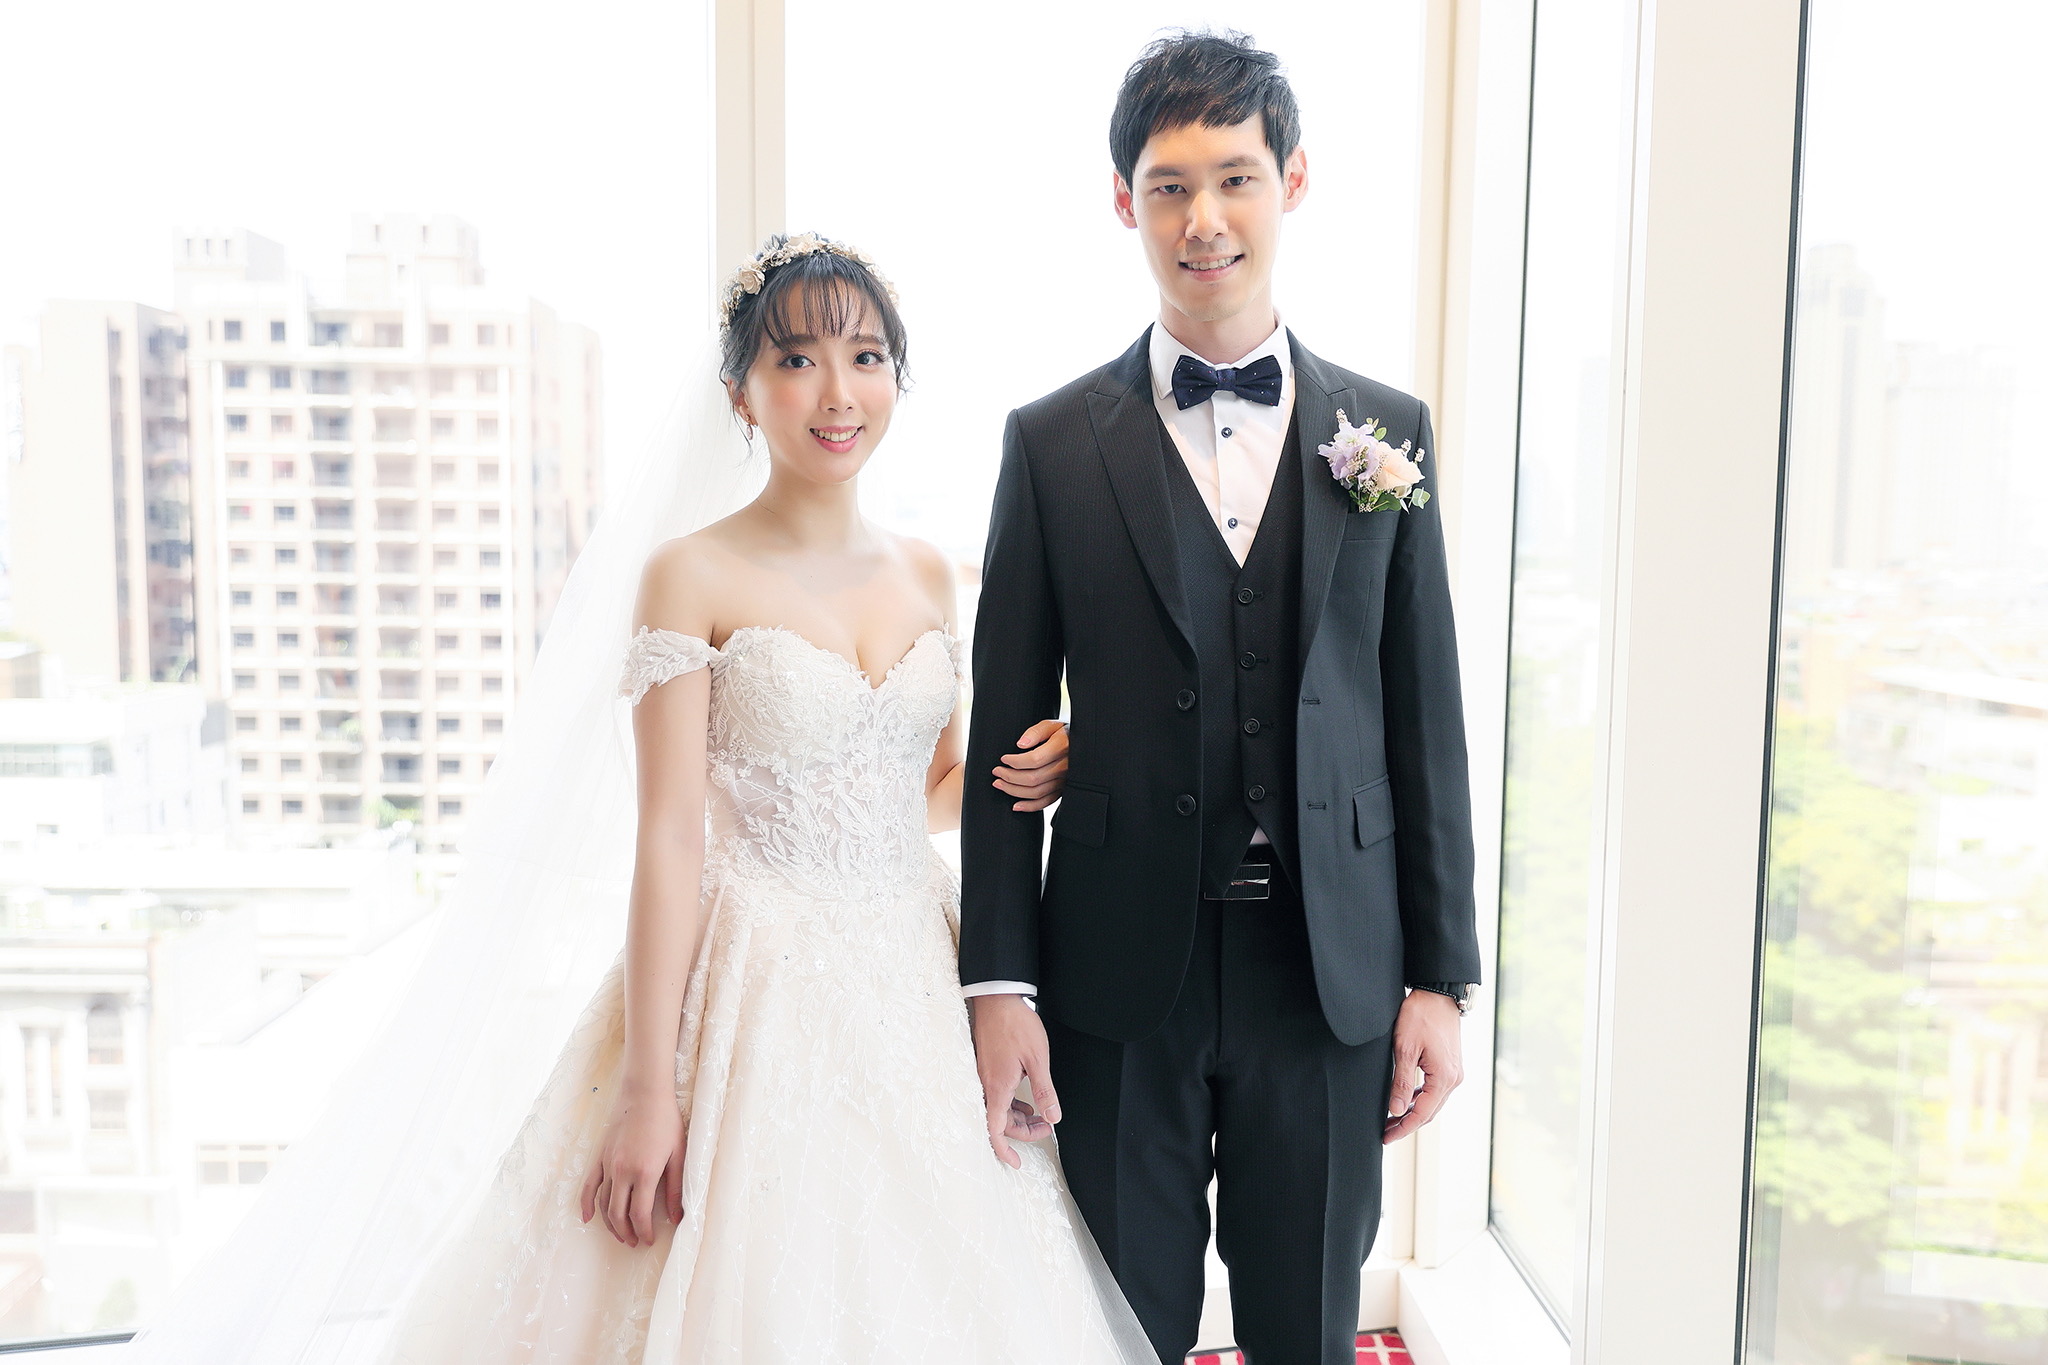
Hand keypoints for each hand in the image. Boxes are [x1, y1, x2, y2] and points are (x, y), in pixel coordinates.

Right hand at [579, 1083, 686, 1246]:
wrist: (644, 1094)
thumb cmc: (666, 1122)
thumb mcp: (678, 1155)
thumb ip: (676, 1188)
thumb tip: (677, 1217)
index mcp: (644, 1173)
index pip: (639, 1215)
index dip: (644, 1232)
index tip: (649, 1240)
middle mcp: (622, 1172)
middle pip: (618, 1214)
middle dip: (626, 1233)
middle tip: (635, 1242)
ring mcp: (608, 1165)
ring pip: (603, 1204)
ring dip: (610, 1224)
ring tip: (621, 1235)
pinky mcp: (599, 1157)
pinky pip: (589, 1186)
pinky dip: (586, 1204)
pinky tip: (588, 1218)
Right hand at [970, 994, 1060, 1167]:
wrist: (997, 999)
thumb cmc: (1016, 1025)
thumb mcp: (1038, 1059)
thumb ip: (1044, 1090)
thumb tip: (1052, 1117)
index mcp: (998, 1087)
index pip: (995, 1130)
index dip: (1004, 1150)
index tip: (1016, 1163)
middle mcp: (987, 1085)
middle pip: (1000, 1122)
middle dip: (1023, 1131)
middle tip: (1046, 1127)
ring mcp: (985, 1077)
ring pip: (998, 1109)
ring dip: (1018, 1117)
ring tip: (1040, 1114)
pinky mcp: (987, 1068)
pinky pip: (996, 1096)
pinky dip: (1011, 1103)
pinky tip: (1026, 1099)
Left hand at [992, 720, 1068, 811]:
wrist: (1083, 746)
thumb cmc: (1064, 733)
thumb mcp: (1051, 725)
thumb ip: (1035, 732)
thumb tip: (1020, 744)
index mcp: (1061, 747)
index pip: (1035, 759)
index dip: (1015, 761)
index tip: (1003, 759)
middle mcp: (1065, 767)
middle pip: (1033, 778)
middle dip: (1010, 777)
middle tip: (996, 772)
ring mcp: (1064, 781)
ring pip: (1037, 792)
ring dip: (1014, 791)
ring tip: (999, 784)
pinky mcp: (1063, 790)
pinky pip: (1046, 802)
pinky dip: (1030, 807)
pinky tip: (1016, 805)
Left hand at [1383, 989, 1464, 1143]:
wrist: (1438, 994)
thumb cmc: (1420, 1016)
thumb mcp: (1405, 1048)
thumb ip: (1401, 1081)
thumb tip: (1396, 1110)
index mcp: (1444, 1078)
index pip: (1422, 1114)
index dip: (1403, 1128)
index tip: (1386, 1137)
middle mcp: (1453, 1079)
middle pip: (1428, 1112)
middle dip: (1406, 1124)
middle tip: (1384, 1132)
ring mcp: (1453, 1073)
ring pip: (1432, 1102)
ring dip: (1412, 1112)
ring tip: (1390, 1120)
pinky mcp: (1450, 1066)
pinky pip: (1434, 1090)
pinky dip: (1419, 1098)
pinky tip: (1404, 1100)